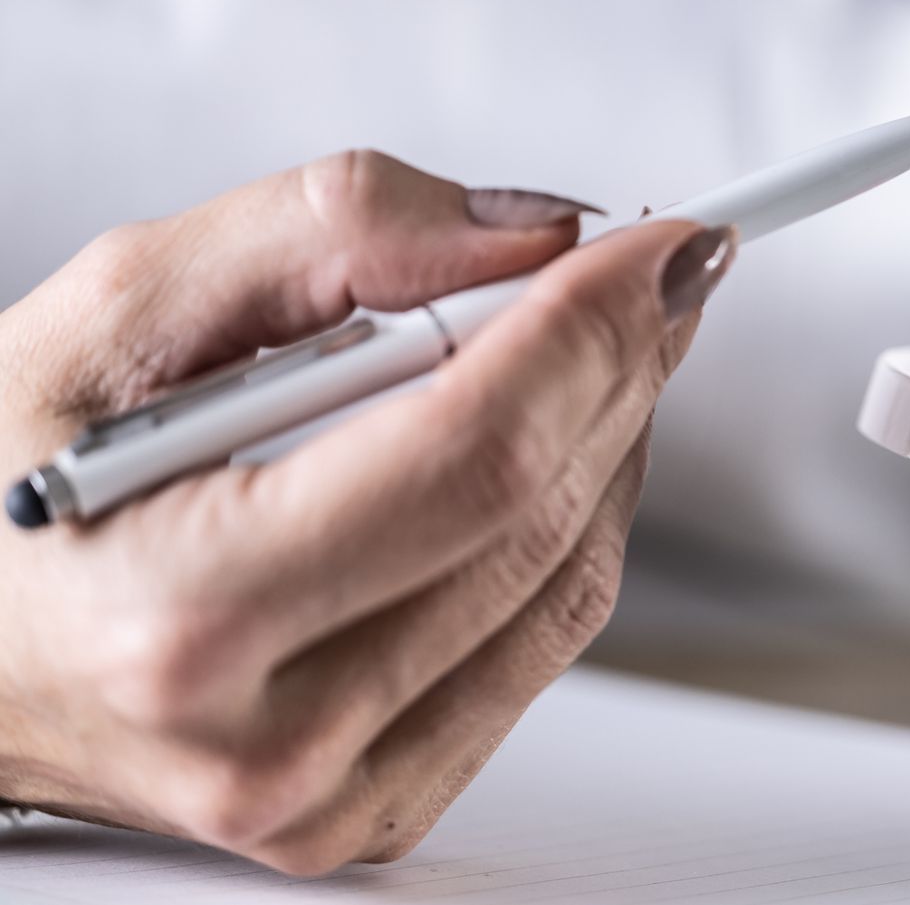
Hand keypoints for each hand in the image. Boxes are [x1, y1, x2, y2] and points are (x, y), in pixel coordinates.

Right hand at [0, 152, 733, 872]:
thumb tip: (532, 231)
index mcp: (183, 613)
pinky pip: (540, 646)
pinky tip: (544, 447)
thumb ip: (330, 236)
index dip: (592, 326)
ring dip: (611, 437)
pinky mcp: (373, 809)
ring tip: (592, 340)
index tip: (663, 243)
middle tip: (650, 268)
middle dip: (621, 362)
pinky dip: (570, 525)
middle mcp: (267, 739)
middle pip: (541, 513)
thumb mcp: (114, 314)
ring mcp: (328, 797)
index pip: (476, 454)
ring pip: (571, 582)